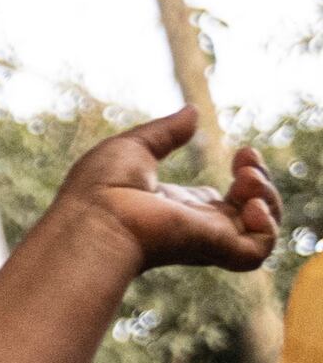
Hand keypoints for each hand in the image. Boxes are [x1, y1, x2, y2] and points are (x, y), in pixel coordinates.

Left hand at [43, 110, 279, 277]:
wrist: (93, 217)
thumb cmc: (100, 187)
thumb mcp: (134, 148)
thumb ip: (166, 133)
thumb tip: (192, 111)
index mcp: (177, 207)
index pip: (228, 199)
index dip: (246, 174)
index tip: (243, 150)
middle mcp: (195, 226)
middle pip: (250, 213)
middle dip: (261, 183)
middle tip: (245, 162)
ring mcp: (207, 240)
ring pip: (261, 230)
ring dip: (269, 200)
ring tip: (247, 177)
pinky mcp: (215, 250)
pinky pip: (258, 251)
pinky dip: (267, 227)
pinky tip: (251, 204)